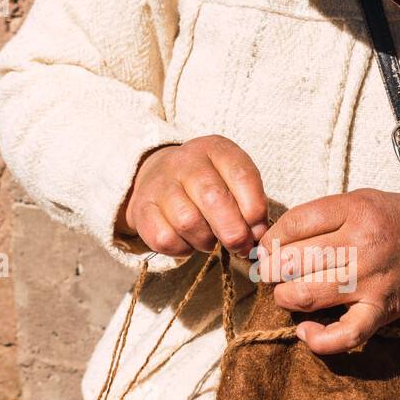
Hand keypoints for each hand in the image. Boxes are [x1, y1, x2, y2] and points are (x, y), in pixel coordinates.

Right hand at [118, 135, 267, 257]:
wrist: (160, 177)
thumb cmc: (208, 184)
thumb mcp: (233, 181)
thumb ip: (251, 204)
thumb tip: (257, 233)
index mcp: (215, 149)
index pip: (241, 175)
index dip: (254, 209)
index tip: (258, 230)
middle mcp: (185, 161)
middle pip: (213, 198)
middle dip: (233, 231)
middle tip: (240, 246)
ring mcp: (160, 184)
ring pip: (188, 222)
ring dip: (206, 241)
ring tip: (210, 240)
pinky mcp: (142, 209)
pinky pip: (165, 239)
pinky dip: (182, 249)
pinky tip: (188, 242)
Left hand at [257, 188, 399, 354]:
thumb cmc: (397, 221)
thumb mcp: (360, 200)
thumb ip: (321, 215)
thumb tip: (275, 240)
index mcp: (355, 211)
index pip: (294, 224)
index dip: (271, 239)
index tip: (268, 247)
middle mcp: (362, 245)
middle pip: (294, 261)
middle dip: (273, 269)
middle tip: (273, 272)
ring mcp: (371, 281)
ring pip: (308, 295)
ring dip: (286, 297)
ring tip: (286, 293)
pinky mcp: (380, 310)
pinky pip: (345, 334)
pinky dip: (320, 339)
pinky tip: (305, 331)